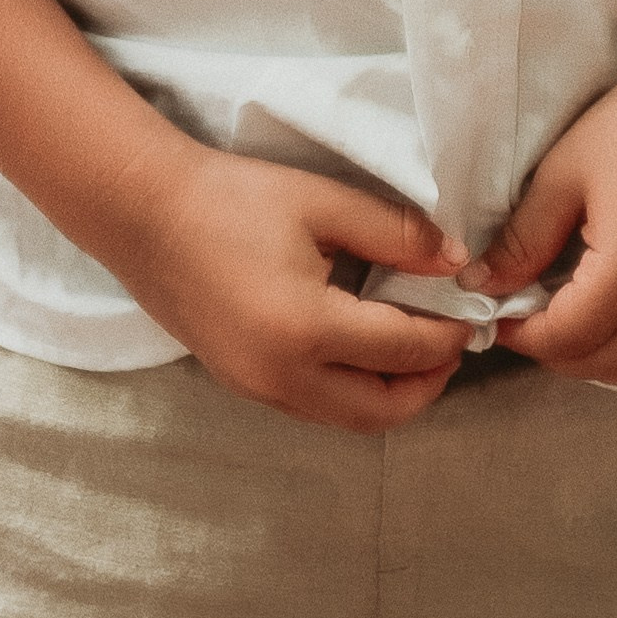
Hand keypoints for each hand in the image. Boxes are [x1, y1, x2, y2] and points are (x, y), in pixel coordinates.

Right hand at [115, 149, 470, 432]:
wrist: (143, 213)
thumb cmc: (232, 199)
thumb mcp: (323, 204)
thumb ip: (397, 235)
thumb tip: (455, 262)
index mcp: (306, 329)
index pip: (404, 349)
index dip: (449, 332)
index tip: (473, 308)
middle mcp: (282, 377)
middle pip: (383, 409)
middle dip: (429, 381)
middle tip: (451, 340)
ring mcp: (257, 389)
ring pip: (349, 418)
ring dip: (391, 393)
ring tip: (414, 345)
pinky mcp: (241, 385)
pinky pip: (315, 408)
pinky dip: (353, 391)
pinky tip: (362, 347)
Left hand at [467, 51, 616, 388]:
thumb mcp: (565, 176)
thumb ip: (522, 240)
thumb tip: (482, 285)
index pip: (564, 339)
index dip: (520, 334)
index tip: (494, 314)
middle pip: (601, 363)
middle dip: (553, 350)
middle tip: (522, 316)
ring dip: (597, 361)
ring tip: (565, 324)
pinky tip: (612, 321)